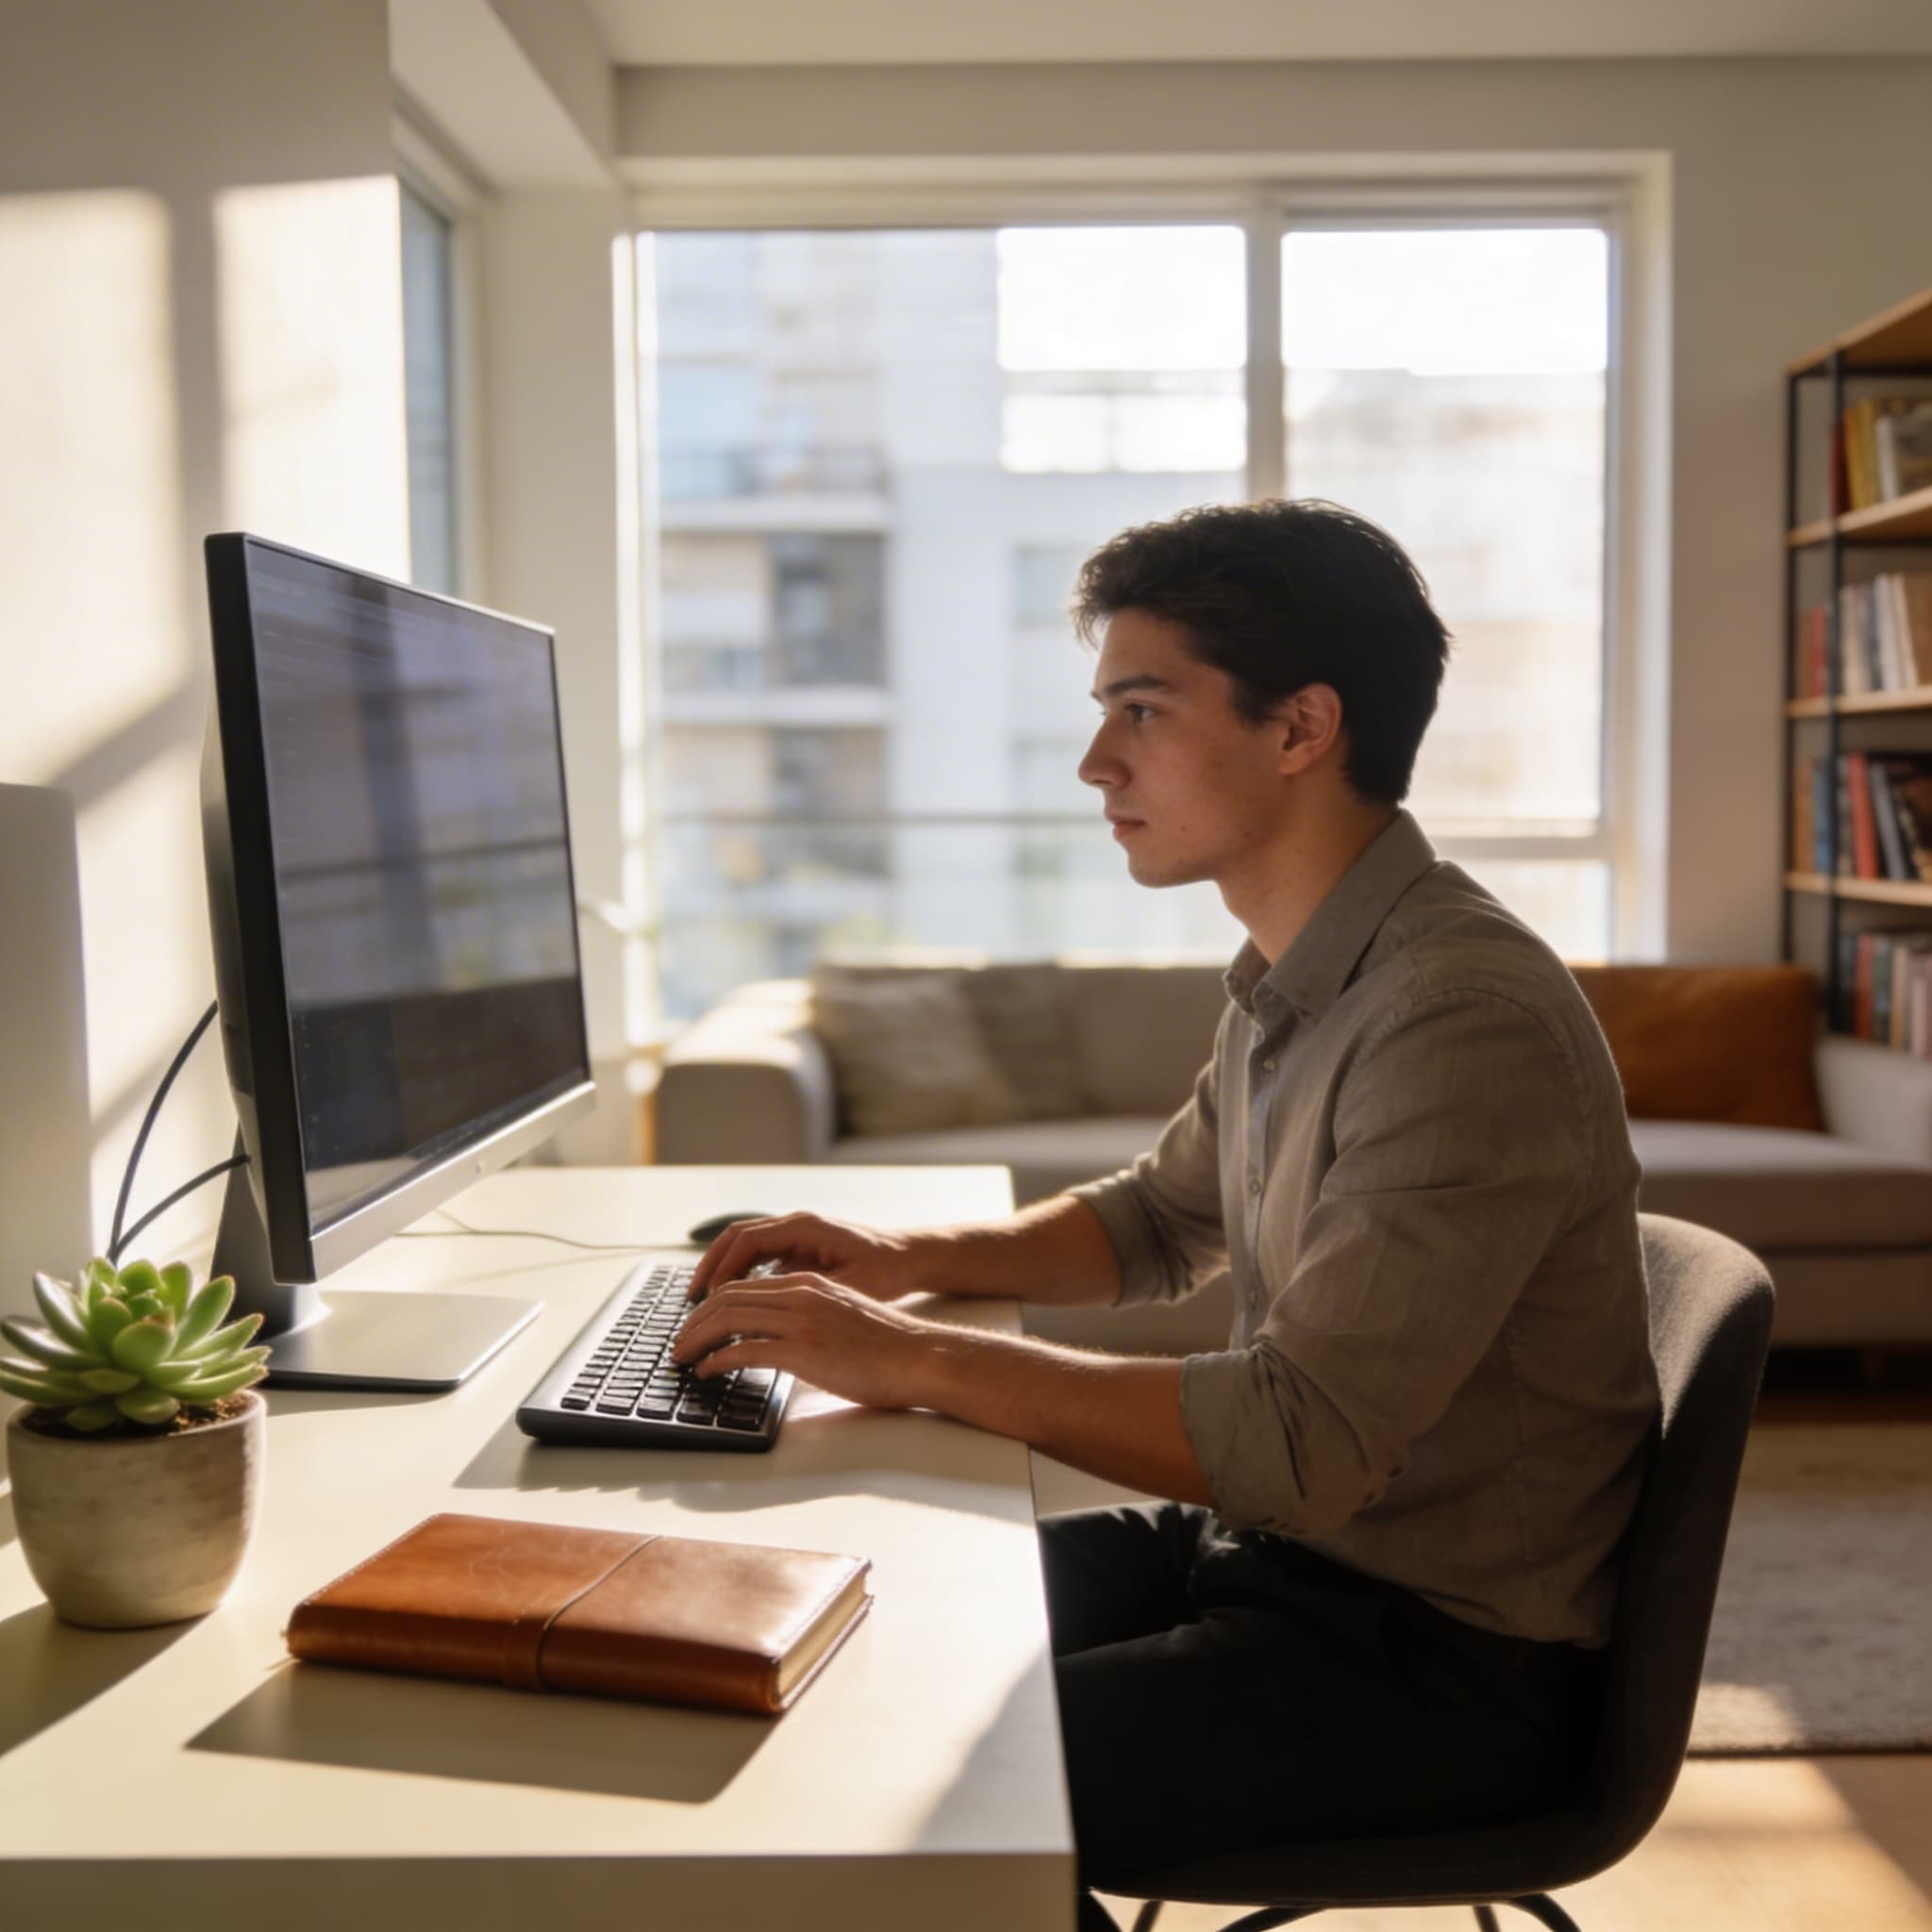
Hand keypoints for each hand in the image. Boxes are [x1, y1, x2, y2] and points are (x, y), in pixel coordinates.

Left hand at [670, 1271, 941, 1411]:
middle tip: (677, 1342)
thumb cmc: (887, 1346)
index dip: (711, 1304)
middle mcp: (800, 1294)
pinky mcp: (803, 1350)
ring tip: (683, 1357)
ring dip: (696, 1339)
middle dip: (693, 1321)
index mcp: (808, 1283)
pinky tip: (708, 1371)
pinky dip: (717, 1359)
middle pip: (727, 1298)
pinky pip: (745, 1350)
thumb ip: (807, 1317)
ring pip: (729, 1319)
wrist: (919, 1356)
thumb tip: (778, 1341)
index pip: (743, 1285)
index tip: (694, 1324)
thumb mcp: (841, 1315)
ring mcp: (800, 1321)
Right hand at [687, 1212, 924, 1304]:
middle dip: (711, 1267)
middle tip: (692, 1299)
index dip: (721, 1267)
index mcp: (804, 1227)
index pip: (746, 1240)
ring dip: (723, 1270)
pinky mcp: (800, 1247)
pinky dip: (741, 1273)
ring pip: (746, 1247)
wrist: (911, 1257)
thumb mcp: (848, 1285)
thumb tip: (767, 1303)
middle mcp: (796, 1224)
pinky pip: (760, 1256)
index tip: (705, 1295)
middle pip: (737, 1238)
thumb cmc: (886, 1270)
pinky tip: (733, 1301)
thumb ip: (807, 1289)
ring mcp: (797, 1234)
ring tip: (704, 1302)